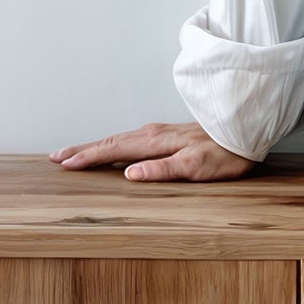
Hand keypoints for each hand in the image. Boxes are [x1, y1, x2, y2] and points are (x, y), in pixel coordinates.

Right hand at [49, 120, 258, 180]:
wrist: (246, 130)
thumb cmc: (225, 153)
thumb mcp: (196, 167)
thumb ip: (162, 170)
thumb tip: (129, 174)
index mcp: (155, 142)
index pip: (113, 150)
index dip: (87, 158)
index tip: (65, 164)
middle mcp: (153, 133)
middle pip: (110, 141)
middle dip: (82, 149)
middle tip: (57, 157)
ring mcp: (159, 132)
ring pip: (119, 139)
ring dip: (95, 146)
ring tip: (76, 153)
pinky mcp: (167, 135)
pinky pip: (130, 139)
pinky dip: (113, 144)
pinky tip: (113, 149)